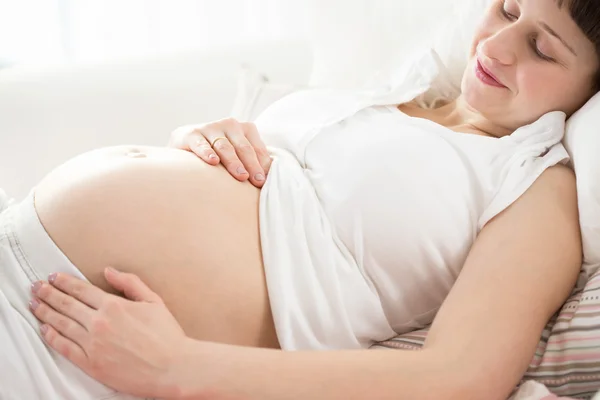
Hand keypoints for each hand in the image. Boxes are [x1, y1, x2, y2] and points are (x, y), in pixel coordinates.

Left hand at [29, 267, 188, 397]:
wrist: (172, 367)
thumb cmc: (167, 335)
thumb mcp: (154, 301)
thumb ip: (130, 283)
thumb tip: (109, 271)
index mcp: (114, 305)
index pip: (81, 289)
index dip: (64, 282)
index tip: (53, 277)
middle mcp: (100, 322)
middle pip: (66, 304)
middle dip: (48, 293)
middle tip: (36, 287)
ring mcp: (93, 344)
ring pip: (61, 324)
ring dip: (45, 312)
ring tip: (35, 304)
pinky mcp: (91, 363)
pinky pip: (64, 348)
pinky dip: (52, 337)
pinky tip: (44, 330)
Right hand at [169, 118, 271, 187]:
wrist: (185, 144)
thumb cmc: (219, 153)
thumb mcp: (238, 154)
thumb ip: (254, 161)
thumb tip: (270, 177)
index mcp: (245, 128)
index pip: (257, 149)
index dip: (262, 165)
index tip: (265, 182)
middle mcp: (230, 124)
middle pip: (243, 148)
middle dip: (252, 165)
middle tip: (257, 181)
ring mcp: (210, 127)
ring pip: (225, 147)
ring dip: (233, 162)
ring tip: (241, 176)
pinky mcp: (191, 133)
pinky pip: (201, 144)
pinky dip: (207, 153)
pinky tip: (213, 162)